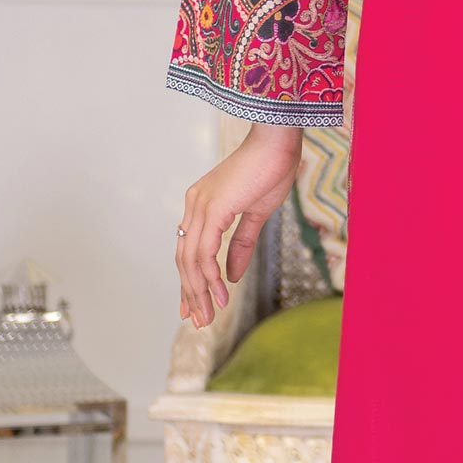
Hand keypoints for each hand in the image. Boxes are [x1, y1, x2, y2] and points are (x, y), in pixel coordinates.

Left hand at [176, 123, 303, 328]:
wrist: (277, 142)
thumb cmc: (270, 169)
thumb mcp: (256, 214)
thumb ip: (241, 244)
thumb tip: (232, 275)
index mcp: (202, 205)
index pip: (189, 250)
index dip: (190, 280)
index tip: (195, 304)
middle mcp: (194, 206)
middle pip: (185, 260)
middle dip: (191, 293)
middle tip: (199, 320)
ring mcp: (200, 207)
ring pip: (191, 261)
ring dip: (200, 291)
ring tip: (209, 315)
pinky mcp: (212, 209)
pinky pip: (205, 252)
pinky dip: (210, 276)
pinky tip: (221, 293)